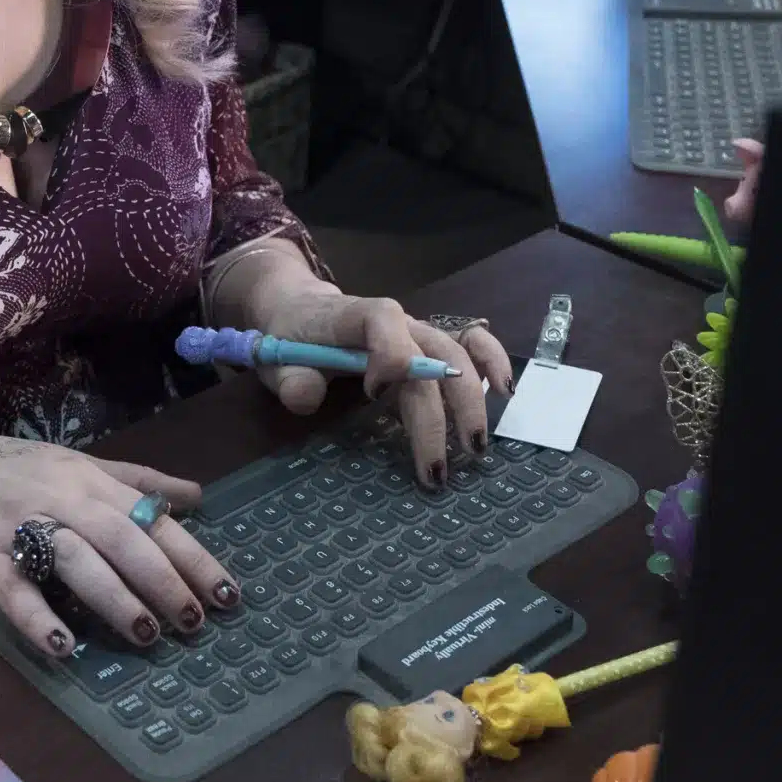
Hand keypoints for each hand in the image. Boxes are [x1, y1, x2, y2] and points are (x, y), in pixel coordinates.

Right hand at [0, 434, 236, 659]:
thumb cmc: (11, 470)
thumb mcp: (77, 466)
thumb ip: (136, 482)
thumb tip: (197, 497)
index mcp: (88, 480)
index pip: (151, 519)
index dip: (193, 557)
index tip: (228, 595)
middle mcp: (60, 500)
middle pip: (121, 539)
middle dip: (162, 581)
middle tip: (194, 622)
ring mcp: (20, 527)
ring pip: (75, 560)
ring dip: (114, 599)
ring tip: (146, 636)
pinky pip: (14, 590)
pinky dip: (40, 618)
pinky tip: (66, 648)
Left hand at [254, 286, 514, 484]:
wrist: (301, 311)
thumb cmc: (292, 337)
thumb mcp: (276, 359)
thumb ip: (290, 379)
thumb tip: (307, 398)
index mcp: (356, 315)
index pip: (383, 321)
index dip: (388, 354)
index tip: (373, 392)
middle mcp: (398, 321)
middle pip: (431, 355)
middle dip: (438, 414)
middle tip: (437, 470)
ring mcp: (419, 332)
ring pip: (458, 354)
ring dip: (472, 400)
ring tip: (475, 448)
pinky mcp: (431, 345)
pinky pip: (471, 344)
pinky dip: (492, 362)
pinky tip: (504, 393)